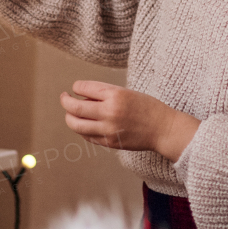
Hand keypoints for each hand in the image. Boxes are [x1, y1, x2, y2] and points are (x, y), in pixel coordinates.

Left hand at [60, 80, 199, 163]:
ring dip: (69, 117)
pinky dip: (81, 129)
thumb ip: (104, 94)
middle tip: (64, 97)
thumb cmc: (147, 107)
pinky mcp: (109, 142)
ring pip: (77, 124)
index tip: (76, 87)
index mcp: (115, 94)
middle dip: (66, 101)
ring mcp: (108, 129)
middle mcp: (109, 112)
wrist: (163, 129)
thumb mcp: (126, 93)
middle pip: (75, 107)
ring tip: (70, 113)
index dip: (76, 87)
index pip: (83, 88)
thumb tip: (81, 97)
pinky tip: (84, 124)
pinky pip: (87, 136)